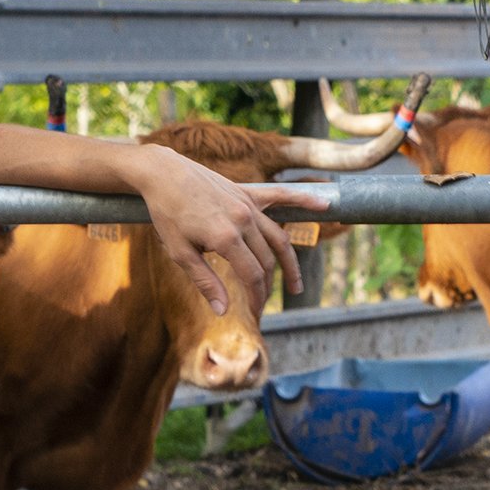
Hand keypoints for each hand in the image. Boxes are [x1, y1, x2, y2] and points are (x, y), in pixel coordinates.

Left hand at [135, 147, 325, 312]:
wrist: (163, 174)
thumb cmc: (167, 215)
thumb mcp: (180, 253)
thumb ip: (205, 281)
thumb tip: (223, 311)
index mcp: (226, 238)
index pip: (252, 276)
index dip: (257, 299)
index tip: (255, 315)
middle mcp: (243, 221)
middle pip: (266, 262)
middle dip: (266, 288)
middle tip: (260, 306)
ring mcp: (249, 205)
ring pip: (278, 239)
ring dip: (289, 264)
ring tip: (295, 287)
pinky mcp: (248, 192)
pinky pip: (282, 197)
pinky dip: (304, 202)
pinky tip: (325, 205)